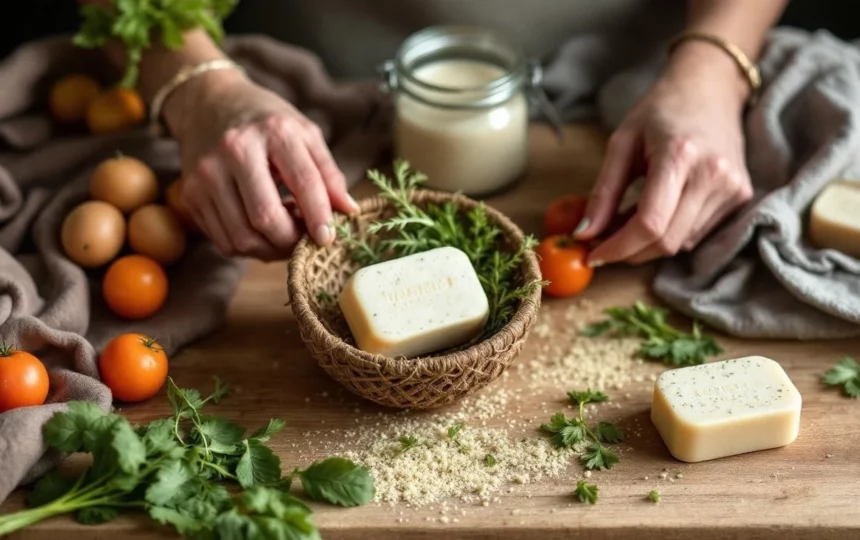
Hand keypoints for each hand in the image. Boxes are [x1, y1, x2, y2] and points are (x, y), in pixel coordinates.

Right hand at [166, 69, 358, 259]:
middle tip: (304, 240)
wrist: (209, 103)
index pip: (303, 183)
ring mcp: (207, 174)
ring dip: (270, 250)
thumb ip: (328, 173)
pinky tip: (259, 232)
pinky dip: (248, 247)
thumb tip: (349, 212)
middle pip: (266, 218)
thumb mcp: (305, 134)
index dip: (319, 217)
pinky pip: (223, 241)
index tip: (328, 238)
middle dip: (291, 241)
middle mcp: (235, 150)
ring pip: (242, 238)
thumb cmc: (266, 121)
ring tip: (284, 235)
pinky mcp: (190, 194)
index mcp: (273, 131)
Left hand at [575, 42, 753, 265]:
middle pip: (666, 242)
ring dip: (649, 243)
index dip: (618, 248)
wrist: (710, 88)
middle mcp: (713, 175)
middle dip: (630, 252)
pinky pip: (698, 234)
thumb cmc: (660, 110)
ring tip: (629, 220)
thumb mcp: (621, 143)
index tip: (593, 255)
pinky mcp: (742, 196)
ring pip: (682, 243)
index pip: (649, 224)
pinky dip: (671, 233)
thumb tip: (585, 235)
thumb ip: (603, 192)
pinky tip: (659, 213)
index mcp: (679, 156)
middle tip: (604, 243)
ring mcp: (733, 188)